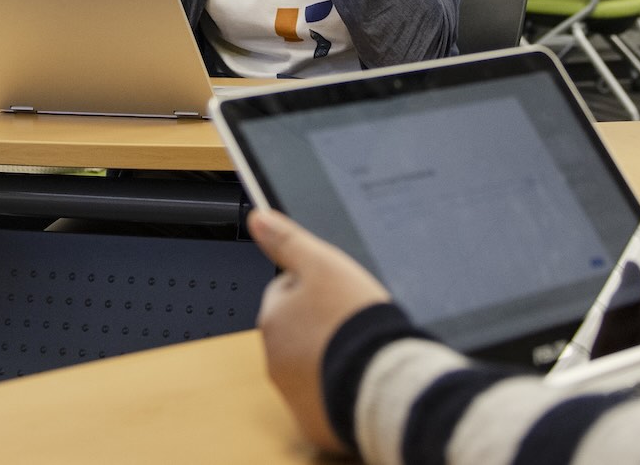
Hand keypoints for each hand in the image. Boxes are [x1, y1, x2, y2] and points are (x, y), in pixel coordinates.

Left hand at [252, 208, 392, 455]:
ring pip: (309, 365)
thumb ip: (288, 240)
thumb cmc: (355, 322)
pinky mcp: (314, 422)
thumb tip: (257, 217)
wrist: (383, 380)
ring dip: (329, 356)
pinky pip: (323, 398)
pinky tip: (360, 377)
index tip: (339, 294)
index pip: (285, 292)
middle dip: (320, 325)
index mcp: (273, 319)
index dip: (315, 287)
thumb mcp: (324, 264)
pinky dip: (338, 388)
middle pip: (297, 330)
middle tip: (353, 322)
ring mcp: (292, 393)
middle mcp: (274, 359)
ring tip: (360, 350)